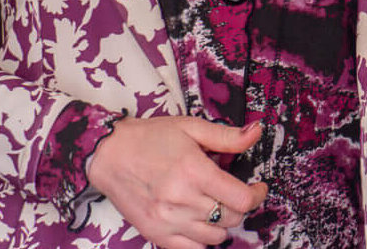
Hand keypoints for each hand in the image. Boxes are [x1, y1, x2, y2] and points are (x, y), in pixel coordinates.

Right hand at [84, 116, 268, 247]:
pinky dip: (201, 239)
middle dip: (239, 205)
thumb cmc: (149, 139)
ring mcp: (168, 221)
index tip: (257, 188)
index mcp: (194, 171)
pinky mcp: (156, 234)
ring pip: (215, 237)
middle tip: (233, 192)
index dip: (257, 194)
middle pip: (231, 218)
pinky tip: (198, 222)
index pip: (241, 199)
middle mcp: (182, 200)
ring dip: (221, 223)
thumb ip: (226, 136)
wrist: (109, 154)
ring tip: (214, 205)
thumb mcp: (191, 127)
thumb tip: (256, 133)